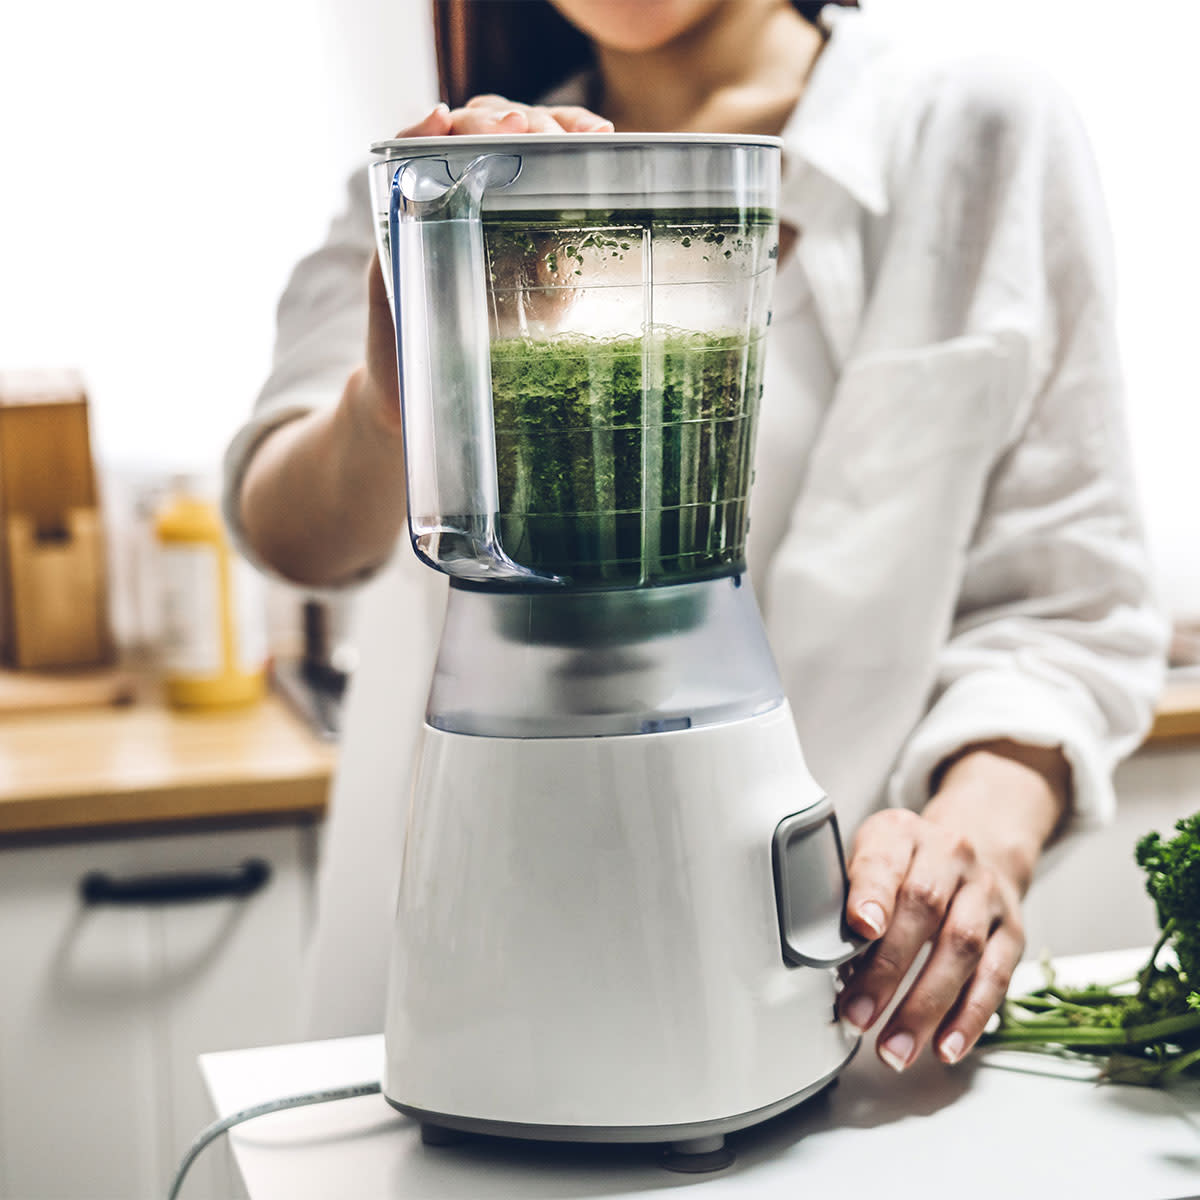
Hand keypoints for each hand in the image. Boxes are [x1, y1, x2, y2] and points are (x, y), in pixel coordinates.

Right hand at [351, 97, 613, 435]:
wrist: (414, 383)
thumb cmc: (479, 345)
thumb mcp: (536, 316)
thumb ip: (559, 288)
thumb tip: (568, 254)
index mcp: (518, 203)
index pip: (544, 143)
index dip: (570, 125)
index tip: (599, 131)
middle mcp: (476, 190)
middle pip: (501, 126)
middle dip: (528, 121)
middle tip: (545, 134)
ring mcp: (434, 195)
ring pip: (458, 131)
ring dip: (483, 120)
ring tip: (509, 127)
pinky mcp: (397, 211)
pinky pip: (403, 158)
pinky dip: (418, 132)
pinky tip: (438, 120)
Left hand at [836, 745, 1067, 1071]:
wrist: (978, 846)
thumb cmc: (906, 863)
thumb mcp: (869, 857)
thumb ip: (848, 897)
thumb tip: (824, 956)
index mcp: (902, 833)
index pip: (885, 861)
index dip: (872, 896)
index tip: (860, 929)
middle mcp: (950, 855)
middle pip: (924, 909)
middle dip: (888, 970)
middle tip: (858, 1015)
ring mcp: (986, 892)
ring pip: (963, 948)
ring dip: (927, 1006)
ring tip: (895, 1048)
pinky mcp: (1012, 930)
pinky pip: (996, 976)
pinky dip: (970, 1017)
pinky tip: (945, 1046)